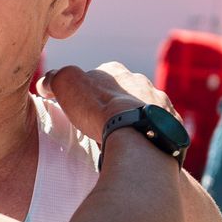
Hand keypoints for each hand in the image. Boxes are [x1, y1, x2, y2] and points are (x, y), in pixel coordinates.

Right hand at [44, 61, 176, 141]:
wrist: (137, 138)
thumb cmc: (99, 111)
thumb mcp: (65, 85)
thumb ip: (54, 78)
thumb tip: (46, 83)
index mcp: (118, 71)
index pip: (99, 75)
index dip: (89, 91)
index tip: (82, 108)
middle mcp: (144, 83)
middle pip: (125, 92)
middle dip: (116, 105)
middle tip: (102, 126)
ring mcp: (163, 104)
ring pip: (146, 109)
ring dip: (135, 120)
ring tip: (123, 140)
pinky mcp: (174, 126)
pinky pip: (161, 130)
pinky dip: (151, 136)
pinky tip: (141, 149)